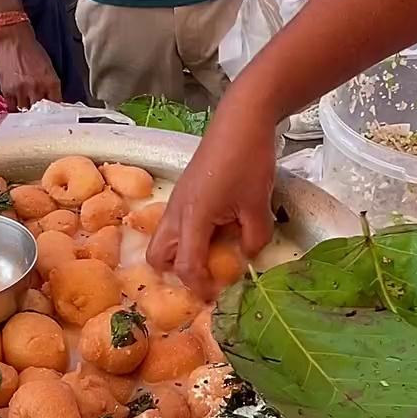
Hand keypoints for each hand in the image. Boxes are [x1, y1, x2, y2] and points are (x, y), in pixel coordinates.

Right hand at [0, 24, 61, 110]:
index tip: (52, 115)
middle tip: (39, 115)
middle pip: (41, 112)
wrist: (13, 41)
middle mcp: (37, 88)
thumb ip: (51, 86)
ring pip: (26, 111)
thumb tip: (53, 101)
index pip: (56, 106)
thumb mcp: (49, 68)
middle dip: (40, 114)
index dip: (54, 112)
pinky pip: (12, 107)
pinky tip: (17, 106)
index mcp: (51, 82)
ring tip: (27, 109)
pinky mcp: (7, 91)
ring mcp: (21, 90)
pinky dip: (15, 108)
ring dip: (27, 112)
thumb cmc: (32, 51)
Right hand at [147, 105, 275, 297]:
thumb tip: (246, 256)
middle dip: (176, 274)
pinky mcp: (183, 191)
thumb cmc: (249, 161)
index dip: (200, 287)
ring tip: (210, 255)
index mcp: (193, 218)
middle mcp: (176, 212)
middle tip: (205, 277)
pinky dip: (185, 236)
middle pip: (158, 257)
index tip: (216, 296)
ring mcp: (176, 201)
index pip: (186, 266)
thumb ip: (253, 239)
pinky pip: (173, 224)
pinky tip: (214, 231)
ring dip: (180, 254)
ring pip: (163, 239)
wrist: (241, 121)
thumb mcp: (258, 206)